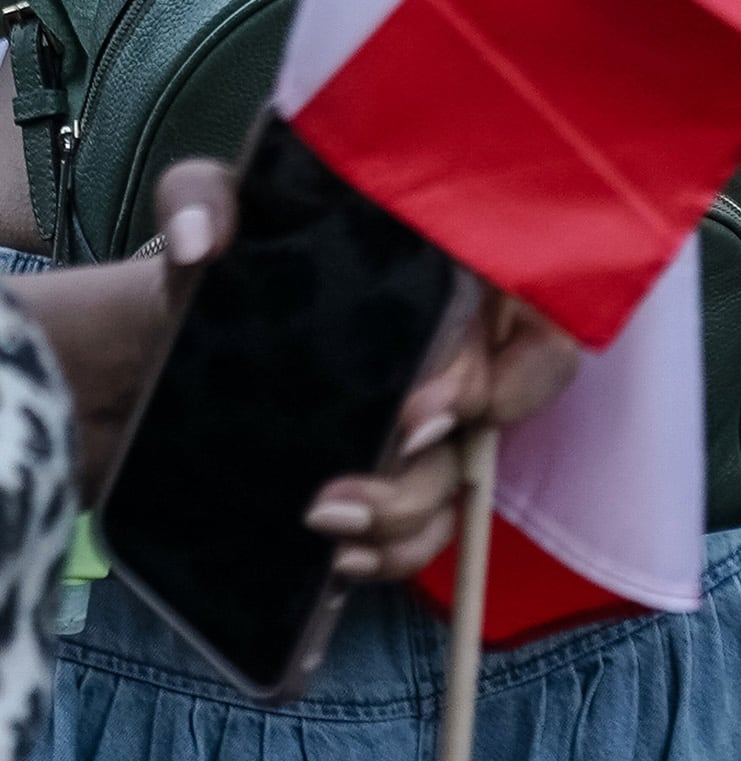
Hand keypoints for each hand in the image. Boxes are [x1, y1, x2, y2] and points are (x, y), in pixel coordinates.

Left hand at [27, 163, 578, 568]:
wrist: (176, 338)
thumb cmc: (229, 266)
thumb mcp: (216, 212)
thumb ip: (203, 198)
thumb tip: (204, 244)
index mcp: (452, 264)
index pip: (544, 307)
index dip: (516, 365)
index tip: (427, 406)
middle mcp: (462, 340)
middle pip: (517, 402)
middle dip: (455, 444)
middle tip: (388, 453)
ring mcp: (432, 417)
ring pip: (463, 476)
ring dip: (407, 513)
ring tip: (324, 521)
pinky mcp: (392, 476)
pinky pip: (425, 529)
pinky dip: (391, 555)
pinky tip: (337, 562)